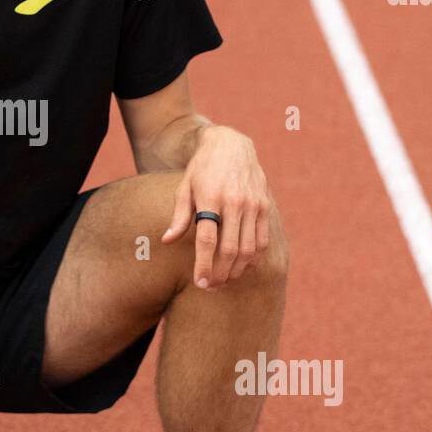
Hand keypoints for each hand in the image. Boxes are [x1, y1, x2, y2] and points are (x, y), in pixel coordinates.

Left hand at [160, 126, 270, 289]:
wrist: (231, 144)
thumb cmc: (202, 168)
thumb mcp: (185, 187)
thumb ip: (179, 216)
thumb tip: (166, 241)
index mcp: (211, 198)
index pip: (208, 240)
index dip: (204, 265)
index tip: (200, 283)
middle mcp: (235, 203)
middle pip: (230, 249)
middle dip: (220, 274)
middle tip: (211, 287)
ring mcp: (253, 205)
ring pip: (248, 249)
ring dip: (236, 270)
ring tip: (224, 280)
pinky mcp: (265, 206)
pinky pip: (261, 240)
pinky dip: (253, 258)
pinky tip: (241, 266)